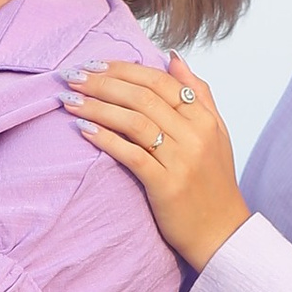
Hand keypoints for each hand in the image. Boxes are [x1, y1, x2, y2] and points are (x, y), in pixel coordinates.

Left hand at [62, 57, 249, 271]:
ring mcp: (181, 161)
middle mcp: (194, 135)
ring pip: (134, 122)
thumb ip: (198, 93)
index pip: (159, 81)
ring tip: (70, 100)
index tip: (94, 64)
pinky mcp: (166, 186)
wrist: (222, 233)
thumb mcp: (216, 132)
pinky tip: (83, 130)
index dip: (123, 69)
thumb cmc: (213, 182)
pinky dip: (105, 139)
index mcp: (204, 119)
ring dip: (97, 107)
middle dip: (103, 83)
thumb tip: (172, 58)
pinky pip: (131, 155)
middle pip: (142, 97)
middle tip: (72, 76)